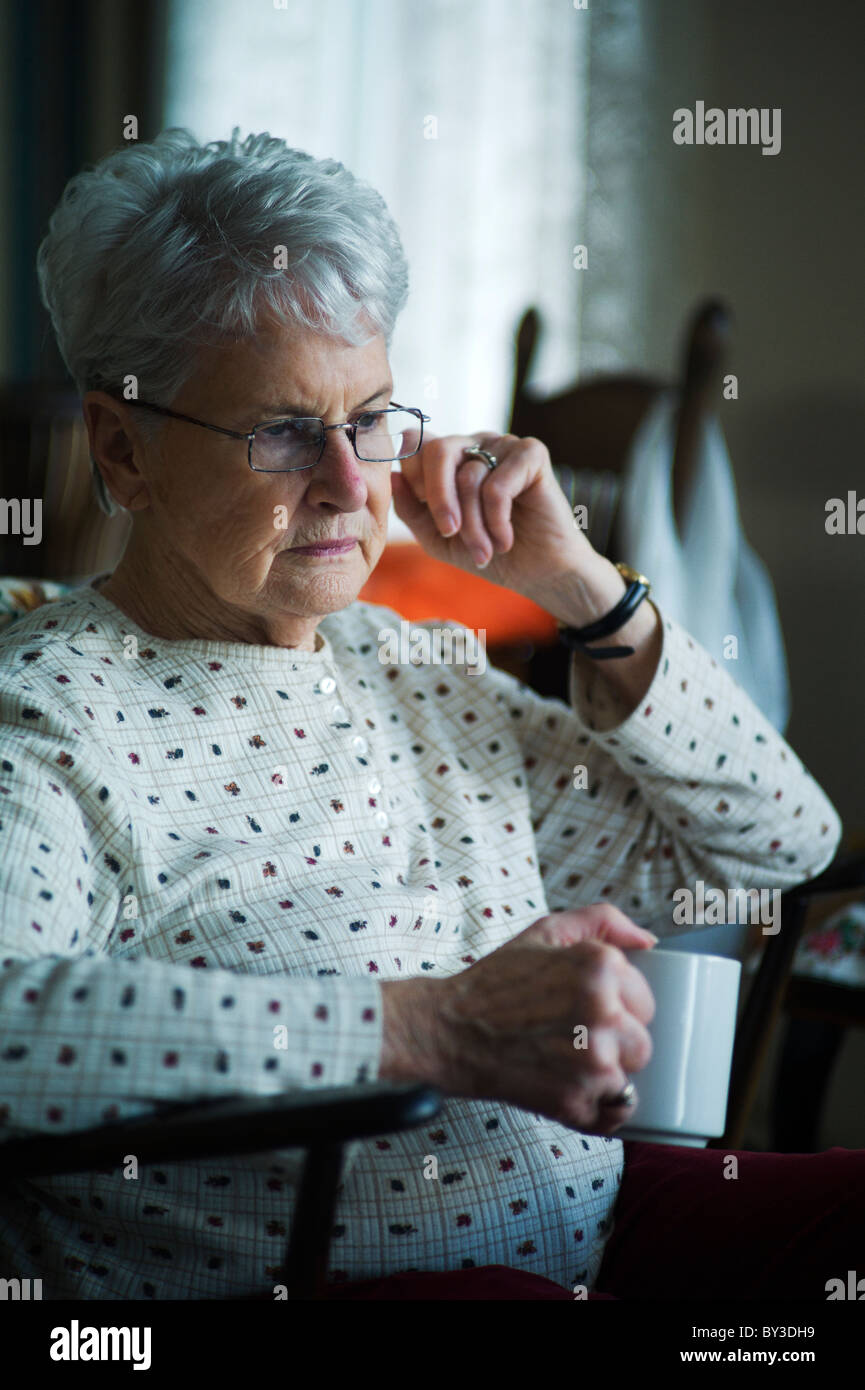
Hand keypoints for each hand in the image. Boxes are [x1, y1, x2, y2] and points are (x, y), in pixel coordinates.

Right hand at [383, 903, 656, 1134]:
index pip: (645, 1001)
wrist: (448, 1030)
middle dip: (614, 1043)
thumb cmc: (495, 984)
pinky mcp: (576, 1101)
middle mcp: (603, 1013)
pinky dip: (598, 1109)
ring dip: (604, 1076)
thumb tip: (648, 941)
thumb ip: (602, 922)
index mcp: (600, 967)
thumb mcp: (544, 932)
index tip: (584, 1010)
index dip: (618, 1008)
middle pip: (642, 1042)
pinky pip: (617, 1115)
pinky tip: (568, 1088)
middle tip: (570, 1037)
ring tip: (564, 1062)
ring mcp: (592, 1062)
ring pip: (630, 1077)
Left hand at [390, 426, 596, 606]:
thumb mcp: (438, 539)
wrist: (538, 572)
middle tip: (449, 534)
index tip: (434, 520)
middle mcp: (475, 444)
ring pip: (469, 477)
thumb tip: (392, 476)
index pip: (414, 445)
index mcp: (449, 458)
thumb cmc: (489, 552)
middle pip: (437, 450)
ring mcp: (503, 445)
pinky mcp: (532, 454)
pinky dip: (497, 520)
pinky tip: (505, 540)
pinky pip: (498, 485)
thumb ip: (411, 510)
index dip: (414, 482)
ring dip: (474, 524)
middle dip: (439, 499)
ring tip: (485, 550)